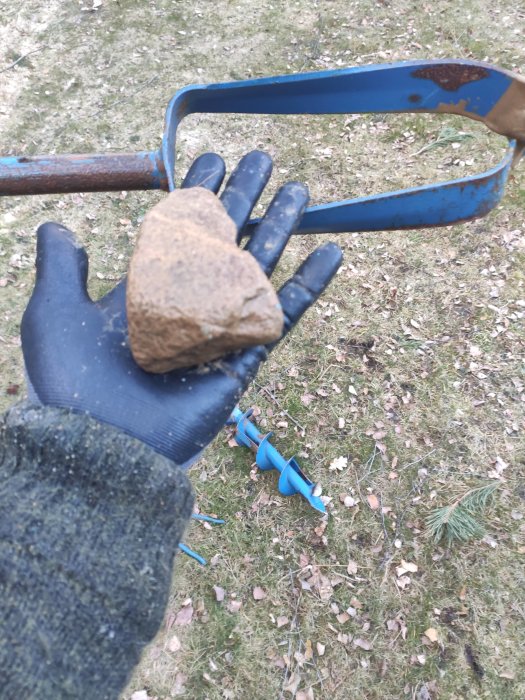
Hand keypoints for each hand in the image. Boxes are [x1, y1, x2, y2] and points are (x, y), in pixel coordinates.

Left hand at [21, 151, 341, 464]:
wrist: (103, 443)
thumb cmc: (73, 380)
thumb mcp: (55, 311)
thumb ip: (59, 267)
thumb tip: (57, 225)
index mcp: (148, 287)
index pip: (180, 228)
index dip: (198, 192)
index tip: (216, 158)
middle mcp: (187, 302)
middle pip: (225, 239)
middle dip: (245, 197)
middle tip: (265, 159)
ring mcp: (218, 328)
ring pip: (258, 267)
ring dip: (281, 228)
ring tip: (300, 190)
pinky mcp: (244, 356)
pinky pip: (283, 314)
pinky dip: (309, 286)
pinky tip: (331, 253)